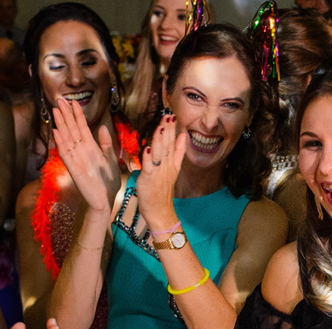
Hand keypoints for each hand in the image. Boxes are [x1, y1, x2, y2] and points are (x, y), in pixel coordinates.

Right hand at [51, 99, 120, 216]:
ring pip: (66, 138)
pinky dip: (60, 143)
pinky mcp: (73, 169)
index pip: (82, 127)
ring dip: (61, 125)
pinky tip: (56, 132)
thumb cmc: (108, 182)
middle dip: (66, 115)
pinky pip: (65, 154)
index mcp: (91, 148)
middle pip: (72, 129)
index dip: (77, 114)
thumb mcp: (111, 159)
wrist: (105, 200)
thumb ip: (107, 144)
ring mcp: (76, 159)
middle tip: (59, 100)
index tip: (73, 102)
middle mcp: (82, 151)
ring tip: (56, 111)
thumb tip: (103, 127)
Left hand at [136, 113, 184, 232]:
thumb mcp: (174, 169)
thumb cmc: (162, 191)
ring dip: (160, 139)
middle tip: (168, 116)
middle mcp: (166, 166)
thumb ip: (178, 152)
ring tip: (161, 126)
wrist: (160, 211)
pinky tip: (148, 147)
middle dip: (167, 130)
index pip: (173, 143)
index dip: (173, 130)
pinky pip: (149, 166)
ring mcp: (158, 172)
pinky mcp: (149, 179)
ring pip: (159, 153)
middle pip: (167, 145)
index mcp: (171, 163)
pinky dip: (148, 157)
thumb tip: (182, 136)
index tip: (172, 116)